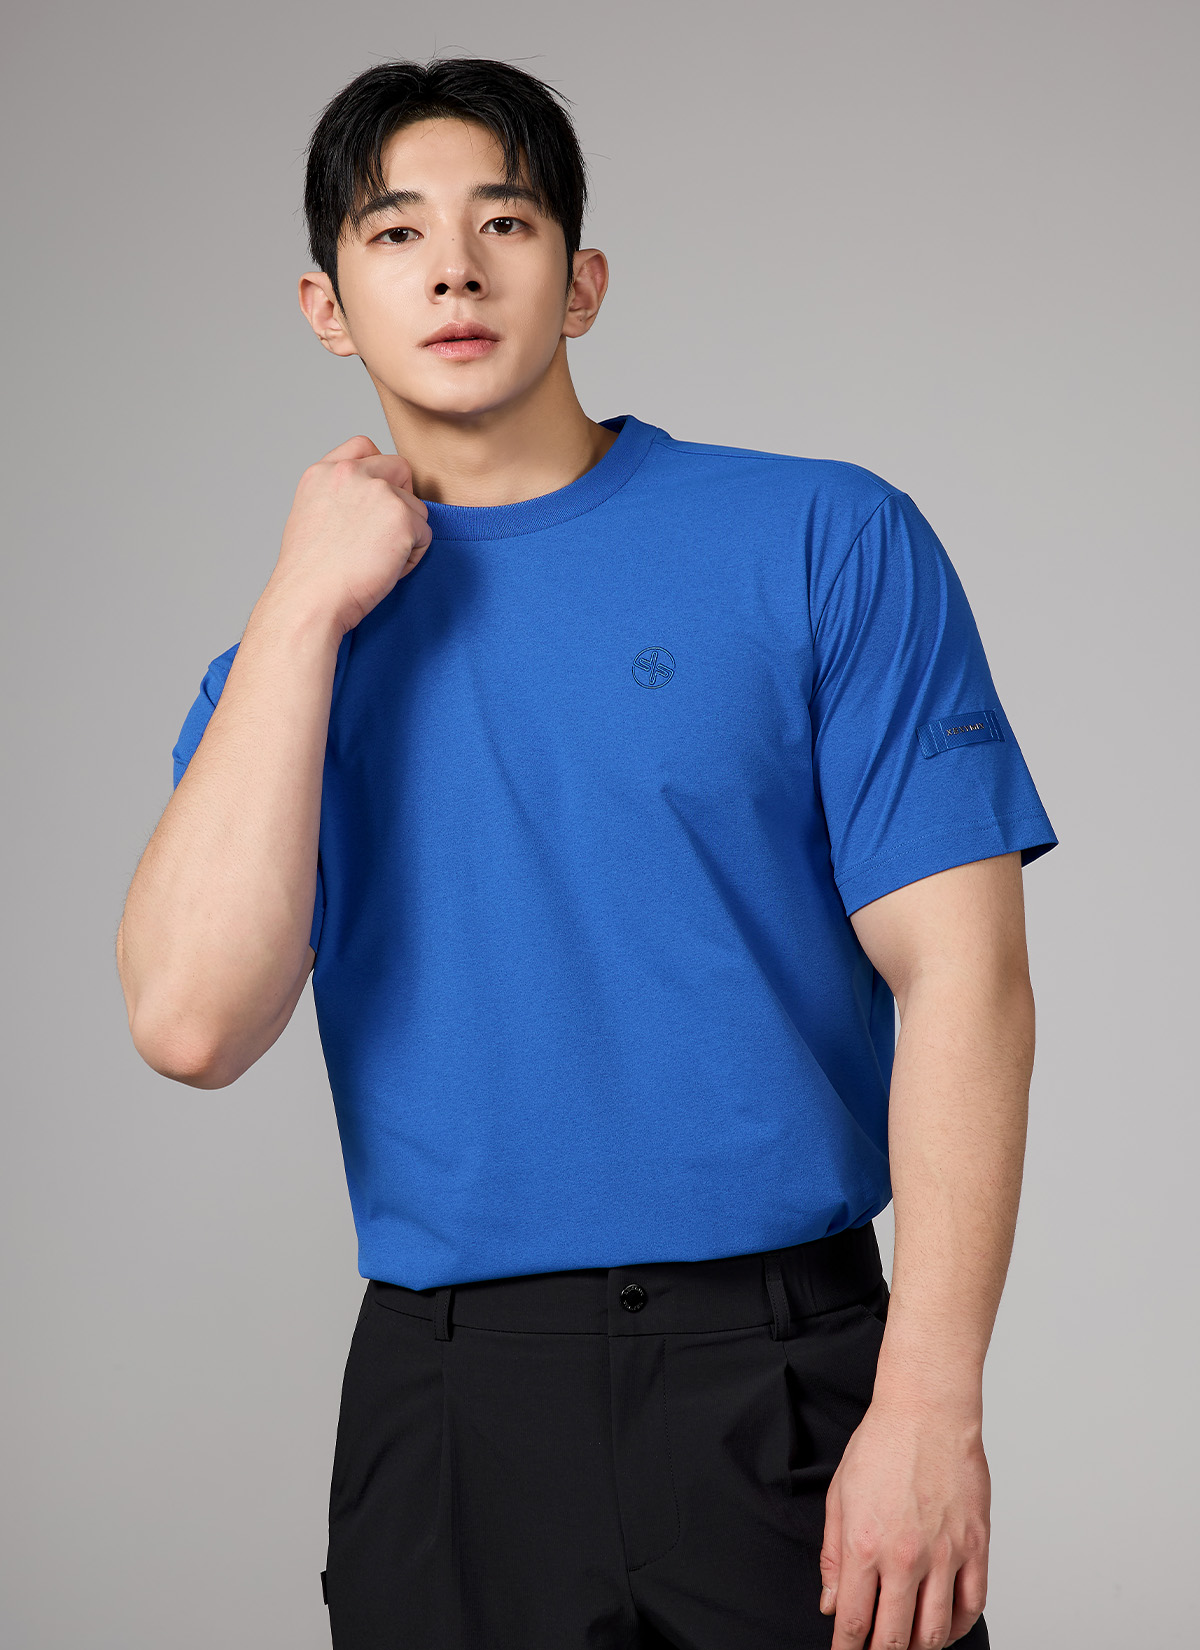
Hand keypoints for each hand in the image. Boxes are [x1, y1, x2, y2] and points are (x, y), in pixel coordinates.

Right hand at [269, 435, 432, 635]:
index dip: (378, 473)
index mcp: (323, 472)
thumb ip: (340, 495)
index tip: (372, 503)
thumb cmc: (310, 574)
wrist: (310, 600)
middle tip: (382, 536)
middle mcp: (350, 473)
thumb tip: (371, 498)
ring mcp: (378, 492)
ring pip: (416, 507)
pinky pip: (425, 536)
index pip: (364, 446)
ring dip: (406, 535)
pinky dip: (412, 557)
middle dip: (401, 500)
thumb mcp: (312, 516)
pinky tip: (384, 570)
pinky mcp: (402, 518)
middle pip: (400, 468)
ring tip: (375, 561)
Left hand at [818, 1395, 989, 1648]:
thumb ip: (832, 1556)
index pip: (855, 1622)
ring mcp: (945, 1555)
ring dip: (919, 1647)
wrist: (927, 1411)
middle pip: (895, 1639)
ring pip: (935, 1632)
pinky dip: (958, 1628)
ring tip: (908, 1644)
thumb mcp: (839, 1497)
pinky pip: (972, 1606)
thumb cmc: (881, 1445)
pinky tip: (945, 1627)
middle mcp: (905, 1557)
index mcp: (865, 1545)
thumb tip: (832, 1603)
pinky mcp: (976, 1547)